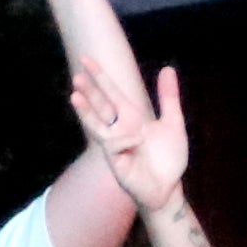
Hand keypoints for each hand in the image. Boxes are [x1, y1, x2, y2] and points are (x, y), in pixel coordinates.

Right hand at [61, 55, 190, 214]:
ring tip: (74, 97)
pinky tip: (138, 141)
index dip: (100, 76)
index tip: (87, 59)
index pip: (111, 93)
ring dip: (86, 112)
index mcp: (130, 117)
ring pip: (96, 125)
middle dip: (89, 91)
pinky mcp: (116, 162)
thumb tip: (168, 68)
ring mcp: (115, 146)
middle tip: (77, 75)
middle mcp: (118, 129)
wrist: (169, 188)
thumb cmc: (167, 158)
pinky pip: (116, 144)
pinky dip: (127, 138)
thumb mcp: (173, 122)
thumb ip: (168, 97)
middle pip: (99, 106)